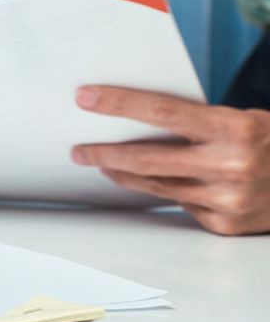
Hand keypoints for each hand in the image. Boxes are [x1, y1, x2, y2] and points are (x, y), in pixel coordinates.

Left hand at [71, 86, 269, 234]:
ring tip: (101, 163)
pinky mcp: (224, 224)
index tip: (85, 97)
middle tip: (78, 148)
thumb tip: (138, 119)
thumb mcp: (243, 120)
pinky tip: (146, 182)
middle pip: (146, 157)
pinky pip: (179, 204)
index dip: (119, 103)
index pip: (161, 110)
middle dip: (104, 152)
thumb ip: (197, 123)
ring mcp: (226, 199)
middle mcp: (229, 165)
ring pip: (156, 184)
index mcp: (234, 128)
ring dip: (122, 174)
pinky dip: (162, 191)